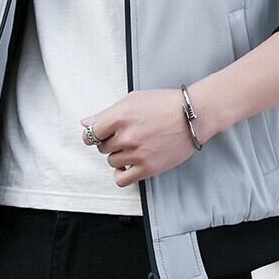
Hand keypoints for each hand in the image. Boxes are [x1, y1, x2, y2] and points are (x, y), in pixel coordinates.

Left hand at [79, 89, 200, 187]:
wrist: (193, 116)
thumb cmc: (164, 104)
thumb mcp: (133, 100)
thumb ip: (106, 113)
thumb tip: (85, 123)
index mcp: (120, 116)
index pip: (92, 133)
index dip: (93, 135)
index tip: (100, 135)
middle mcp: (126, 135)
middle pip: (102, 148)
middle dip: (110, 143)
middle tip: (125, 136)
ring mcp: (137, 153)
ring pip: (112, 161)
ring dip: (119, 155)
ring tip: (134, 146)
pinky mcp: (148, 168)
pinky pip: (122, 179)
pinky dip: (121, 173)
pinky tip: (128, 164)